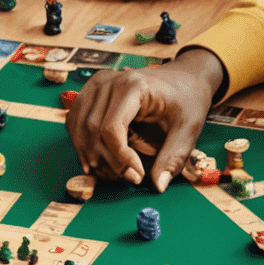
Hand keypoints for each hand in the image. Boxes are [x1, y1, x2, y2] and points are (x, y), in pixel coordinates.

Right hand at [66, 48, 226, 190]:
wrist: (183, 79)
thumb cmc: (186, 100)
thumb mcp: (188, 128)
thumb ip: (173, 157)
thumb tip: (158, 185)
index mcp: (133, 86)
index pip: (111, 128)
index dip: (120, 158)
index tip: (138, 175)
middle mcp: (108, 81)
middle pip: (91, 129)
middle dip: (105, 161)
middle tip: (126, 178)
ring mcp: (96, 85)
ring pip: (78, 127)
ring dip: (89, 155)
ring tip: (111, 172)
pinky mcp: (90, 92)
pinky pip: (74, 121)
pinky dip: (81, 144)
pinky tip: (97, 159)